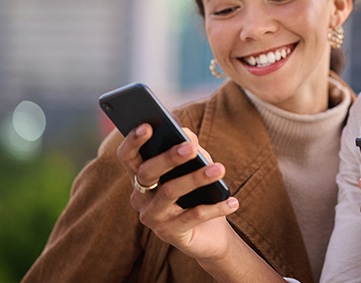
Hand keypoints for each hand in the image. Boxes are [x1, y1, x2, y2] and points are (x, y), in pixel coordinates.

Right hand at [116, 124, 239, 260]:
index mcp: (141, 176)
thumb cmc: (199, 193)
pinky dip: (215, 207)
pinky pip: (192, 216)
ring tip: (220, 169)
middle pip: (147, 172)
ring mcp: (152, 217)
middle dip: (169, 157)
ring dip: (196, 178)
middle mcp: (140, 197)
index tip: (147, 125)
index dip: (133, 141)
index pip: (128, 156)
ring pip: (169, 192)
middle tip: (191, 147)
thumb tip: (186, 133)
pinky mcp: (169, 234)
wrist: (211, 234)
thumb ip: (190, 148)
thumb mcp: (196, 167)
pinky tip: (233, 201)